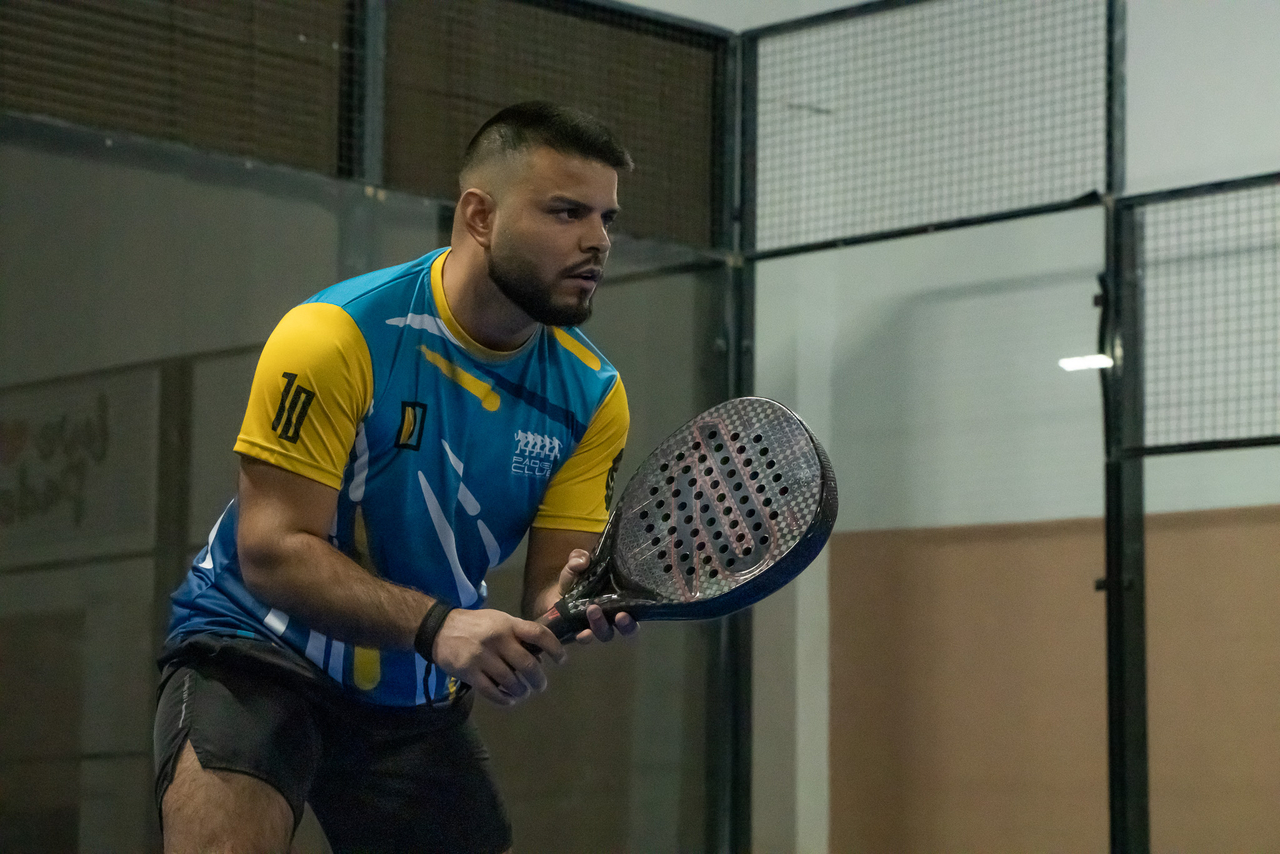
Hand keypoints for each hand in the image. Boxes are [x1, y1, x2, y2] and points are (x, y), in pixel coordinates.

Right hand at [431, 608, 566, 706]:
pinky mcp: (469, 672)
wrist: (440, 629)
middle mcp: (498, 640)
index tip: (562, 660)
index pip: (538, 634)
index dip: (554, 648)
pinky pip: (492, 691)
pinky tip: (508, 699)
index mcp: (508, 624)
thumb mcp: (499, 621)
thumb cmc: (475, 625)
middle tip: (540, 685)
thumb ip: (518, 635)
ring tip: (522, 692)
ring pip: (511, 681)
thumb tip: (539, 657)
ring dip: (521, 691)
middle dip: (538, 680)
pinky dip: (503, 699)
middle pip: (527, 664)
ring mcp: (483, 657)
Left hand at [557, 549, 638, 644]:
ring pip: (606, 634)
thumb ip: (577, 559)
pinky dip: (584, 637)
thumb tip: (583, 561)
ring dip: (602, 625)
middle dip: (626, 625)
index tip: (631, 610)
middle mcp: (611, 617)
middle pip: (626, 628)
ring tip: (593, 610)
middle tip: (620, 615)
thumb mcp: (575, 568)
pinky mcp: (579, 634)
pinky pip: (585, 640)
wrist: (552, 596)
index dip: (635, 616)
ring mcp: (596, 627)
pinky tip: (582, 633)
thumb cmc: (572, 582)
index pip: (634, 611)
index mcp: (617, 600)